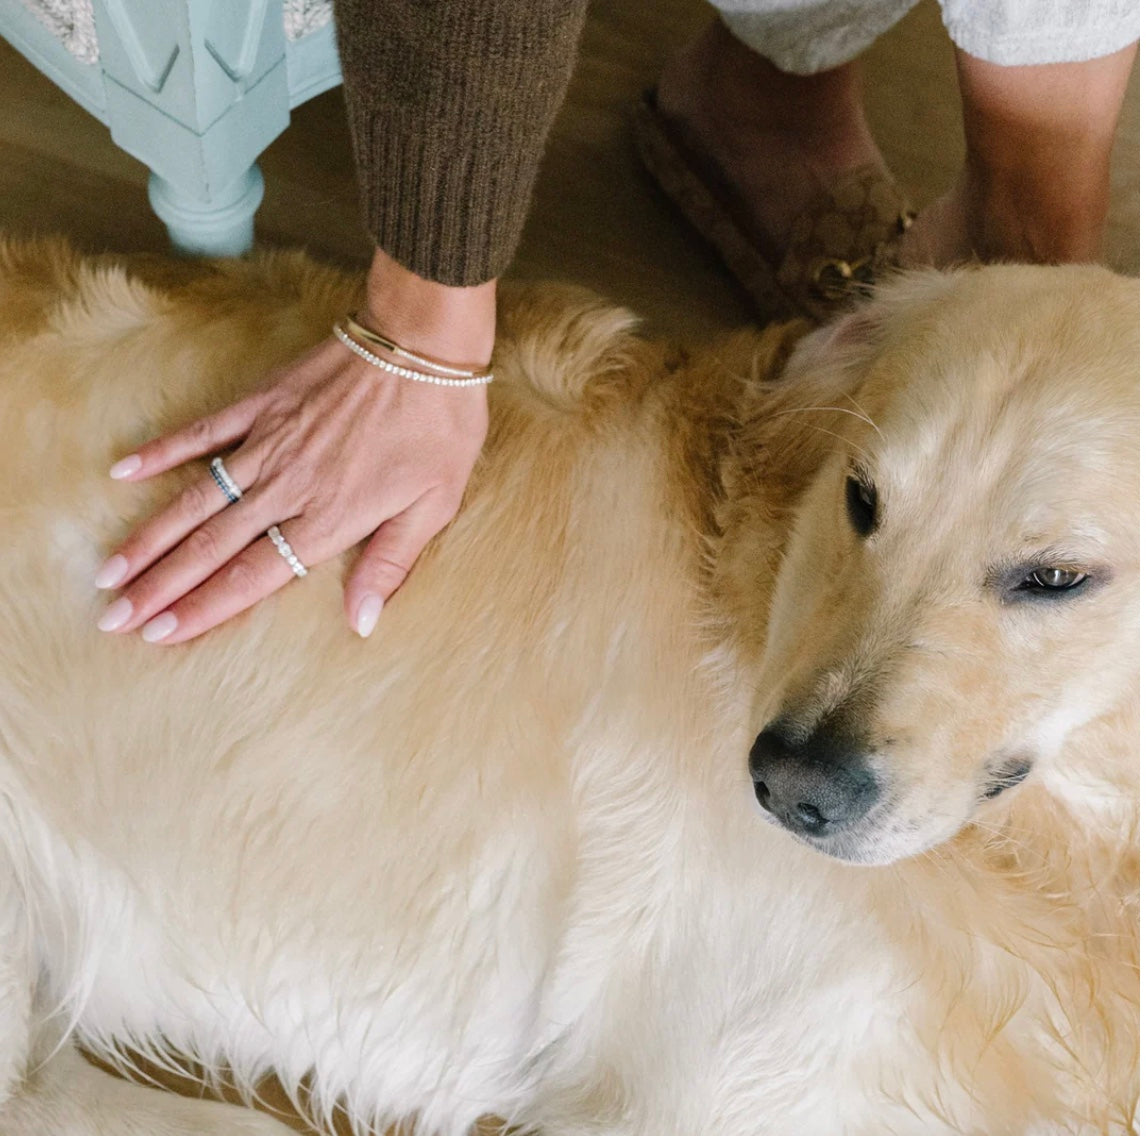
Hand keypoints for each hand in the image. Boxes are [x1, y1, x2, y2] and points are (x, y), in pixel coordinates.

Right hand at [95, 248, 495, 643]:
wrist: (424, 345)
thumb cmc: (439, 429)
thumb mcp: (434, 506)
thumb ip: (390, 565)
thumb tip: (360, 624)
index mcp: (330, 518)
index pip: (253, 575)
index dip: (204, 608)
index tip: (159, 634)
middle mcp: (288, 487)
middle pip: (211, 546)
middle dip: (159, 586)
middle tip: (111, 618)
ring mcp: (268, 442)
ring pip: (196, 499)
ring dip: (149, 537)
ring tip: (108, 570)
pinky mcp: (262, 403)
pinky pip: (202, 431)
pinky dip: (162, 450)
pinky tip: (122, 470)